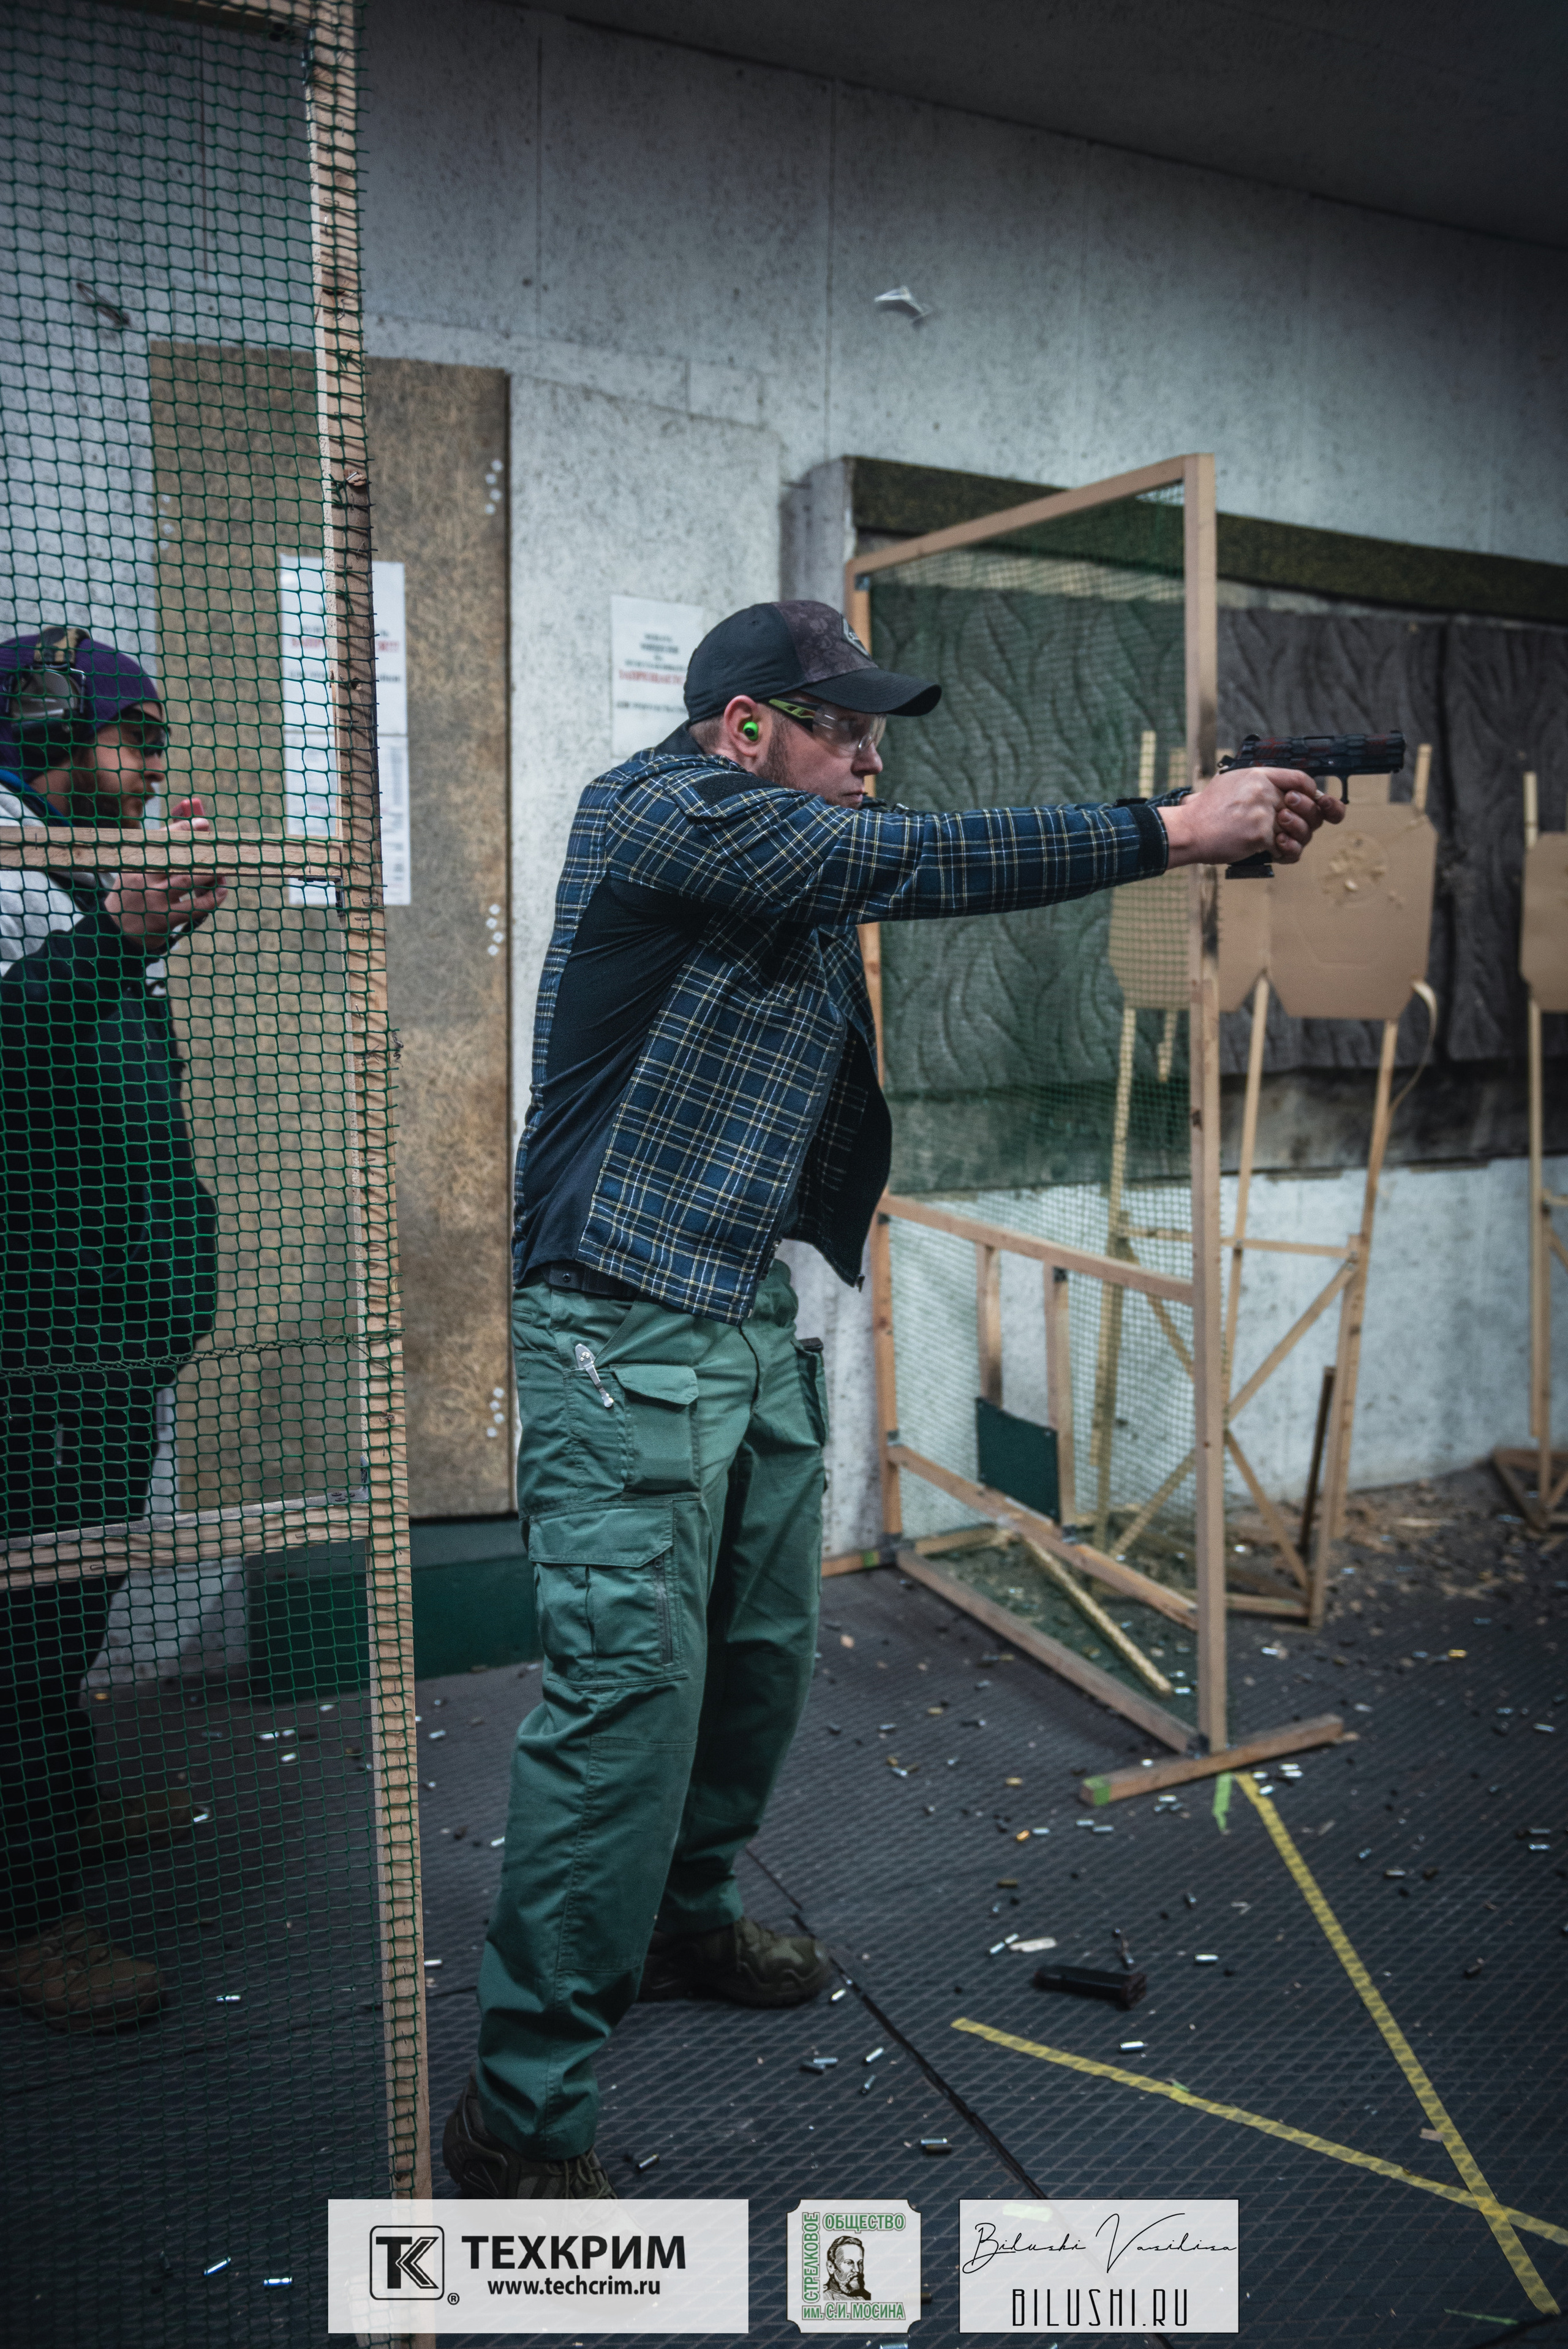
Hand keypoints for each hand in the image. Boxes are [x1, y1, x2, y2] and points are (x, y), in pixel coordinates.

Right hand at [104, 796, 230, 941]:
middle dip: (201, 849)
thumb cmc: (136, 889)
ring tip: (224, 866)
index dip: (183, 829)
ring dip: (211, 872)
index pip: (161, 840)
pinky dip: (213, 897)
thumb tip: (195, 822)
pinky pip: (196, 906)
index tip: (203, 823)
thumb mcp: (139, 866)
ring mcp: (155, 899)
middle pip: (177, 858)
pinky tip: (222, 889)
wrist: (119, 928)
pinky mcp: (166, 919)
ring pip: (189, 880)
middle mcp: (144, 878)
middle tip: (220, 845)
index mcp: (136, 861)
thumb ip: (164, 847)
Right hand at [1158, 767, 1345, 868]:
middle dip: (1306, 821)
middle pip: (1306, 806)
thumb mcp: (1232, 782)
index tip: (1307, 802)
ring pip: (1299, 829)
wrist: (1189, 830)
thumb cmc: (1207, 810)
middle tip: (1294, 828)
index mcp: (1259, 775)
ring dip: (1295, 839)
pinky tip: (1272, 852)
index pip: (1301, 779)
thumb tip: (1283, 792)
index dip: (1310, 793)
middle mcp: (1265, 792)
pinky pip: (1285, 847)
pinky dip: (1282, 854)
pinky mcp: (1260, 835)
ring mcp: (1264, 813)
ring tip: (1281, 842)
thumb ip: (1259, 784)